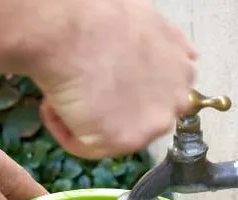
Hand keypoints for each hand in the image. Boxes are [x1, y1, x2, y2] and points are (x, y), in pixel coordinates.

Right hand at [29, 0, 196, 158]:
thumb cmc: (97, 16)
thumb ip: (164, 45)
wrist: (71, 30)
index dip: (128, 90)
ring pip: (112, 134)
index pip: (162, 95)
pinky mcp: (125, 141)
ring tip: (65, 92)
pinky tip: (55, 104)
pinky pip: (85, 146)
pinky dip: (64, 128)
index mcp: (183, 69)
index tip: (103, 80)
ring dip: (86, 119)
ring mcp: (154, 123)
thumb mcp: (146, 20)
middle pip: (140, 118)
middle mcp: (177, 99)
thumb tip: (181, 55)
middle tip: (84, 88)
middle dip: (112, 109)